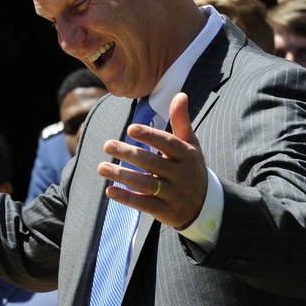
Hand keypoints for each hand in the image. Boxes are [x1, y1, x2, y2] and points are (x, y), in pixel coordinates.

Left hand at [98, 92, 207, 228]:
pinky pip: (144, 204)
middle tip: (107, 145)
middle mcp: (181, 175)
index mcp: (187, 155)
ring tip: (102, 167)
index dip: (150, 136)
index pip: (168, 144)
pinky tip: (109, 190)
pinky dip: (126, 198)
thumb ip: (181, 121)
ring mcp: (173, 194)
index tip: (130, 128)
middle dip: (129, 154)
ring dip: (122, 176)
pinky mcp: (164, 211)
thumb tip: (180, 94)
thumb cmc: (191, 167)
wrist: (204, 205)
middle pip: (152, 164)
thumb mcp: (191, 145)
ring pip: (145, 184)